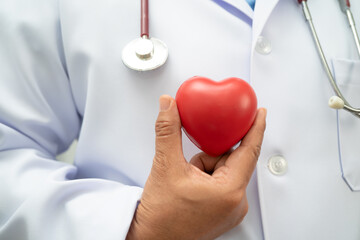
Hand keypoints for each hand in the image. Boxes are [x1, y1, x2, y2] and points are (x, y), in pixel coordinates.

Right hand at [126, 95, 266, 239]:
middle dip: (209, 155)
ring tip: (185, 180)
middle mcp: (236, 203)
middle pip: (231, 160)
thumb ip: (168, 130)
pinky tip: (189, 187)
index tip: (260, 112)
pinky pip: (221, 182)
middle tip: (191, 163)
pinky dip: (206, 176)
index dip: (256, 127)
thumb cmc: (161, 216)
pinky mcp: (223, 212)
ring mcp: (230, 209)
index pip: (249, 151)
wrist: (152, 239)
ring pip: (224, 170)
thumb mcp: (165, 166)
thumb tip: (169, 106)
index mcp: (230, 192)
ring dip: (205, 166)